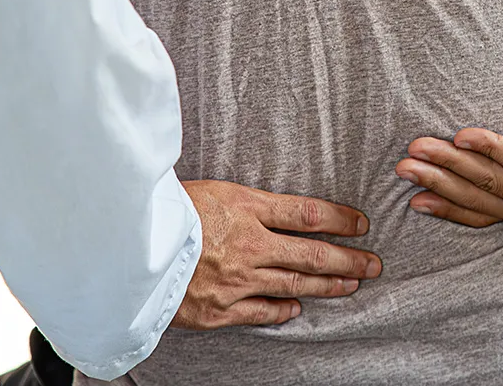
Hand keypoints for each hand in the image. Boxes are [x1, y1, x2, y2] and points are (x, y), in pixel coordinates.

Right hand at [175, 180, 381, 328]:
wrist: (127, 248)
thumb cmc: (166, 209)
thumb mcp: (212, 189)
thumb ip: (248, 202)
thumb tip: (277, 209)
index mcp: (246, 208)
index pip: (307, 213)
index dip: (339, 219)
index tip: (362, 223)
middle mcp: (249, 245)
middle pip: (310, 254)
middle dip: (347, 259)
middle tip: (375, 264)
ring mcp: (236, 281)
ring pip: (293, 285)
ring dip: (327, 286)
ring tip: (351, 284)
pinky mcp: (218, 310)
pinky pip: (260, 312)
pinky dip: (282, 311)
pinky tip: (298, 309)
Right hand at [395, 119, 502, 231]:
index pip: (480, 210)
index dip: (445, 202)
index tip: (412, 191)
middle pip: (475, 198)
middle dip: (435, 180)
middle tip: (401, 165)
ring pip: (490, 183)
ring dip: (450, 164)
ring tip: (419, 148)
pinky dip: (491, 150)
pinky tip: (465, 137)